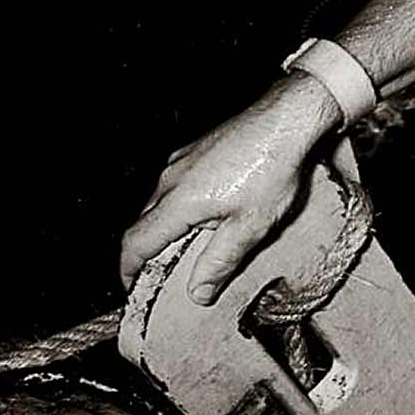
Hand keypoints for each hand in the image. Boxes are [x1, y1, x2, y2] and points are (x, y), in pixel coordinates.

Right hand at [119, 75, 341, 303]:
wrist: (285, 121)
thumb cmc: (272, 169)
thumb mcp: (251, 227)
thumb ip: (220, 262)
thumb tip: (197, 294)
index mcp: (178, 202)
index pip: (135, 243)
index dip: (129, 270)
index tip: (132, 289)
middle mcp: (170, 179)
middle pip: (144, 224)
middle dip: (147, 253)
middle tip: (161, 278)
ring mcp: (181, 162)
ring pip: (160, 203)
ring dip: (166, 229)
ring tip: (187, 250)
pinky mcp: (195, 151)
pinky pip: (175, 186)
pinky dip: (180, 207)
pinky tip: (207, 215)